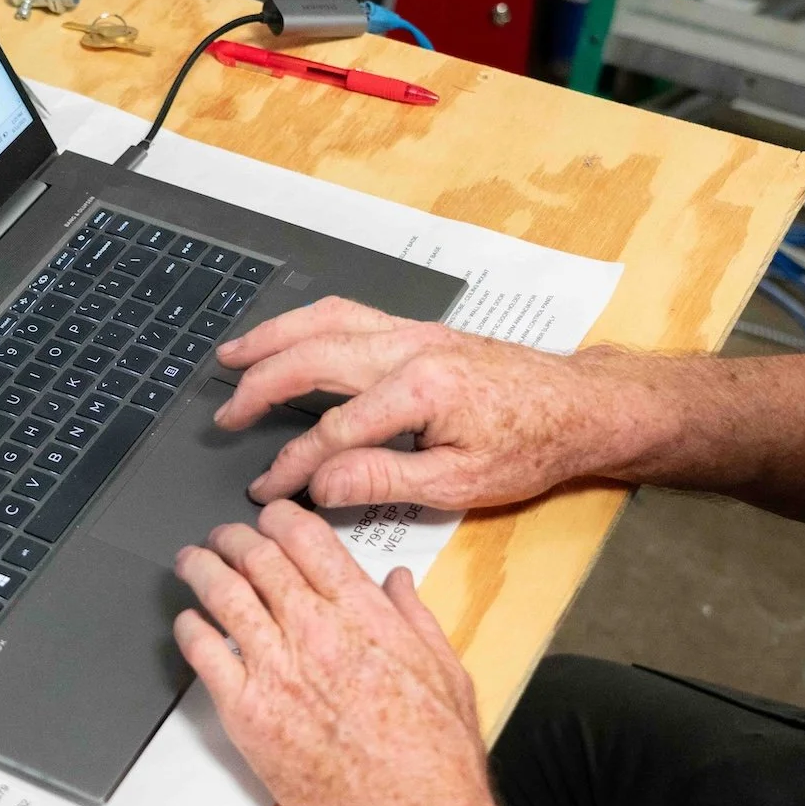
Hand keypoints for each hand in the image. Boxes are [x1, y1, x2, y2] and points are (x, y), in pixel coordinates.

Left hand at [174, 499, 510, 805]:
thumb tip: (397, 581)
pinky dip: (191, 628)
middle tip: (223, 537)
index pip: (306, 539)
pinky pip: (204, 653)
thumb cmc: (434, 753)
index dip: (280, 518)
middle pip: (257, 558)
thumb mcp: (445, 670)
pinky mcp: (247, 712)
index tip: (269, 518)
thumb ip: (414, 617)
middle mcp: (314, 629)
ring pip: (223, 595)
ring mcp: (276, 669)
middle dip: (234, 538)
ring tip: (190, 560)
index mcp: (363, 613)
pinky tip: (188, 621)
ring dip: (201, 568)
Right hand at [214, 296, 673, 508]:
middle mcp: (408, 349)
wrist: (579, 406)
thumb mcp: (461, 484)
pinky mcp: (417, 330)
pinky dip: (303, 325)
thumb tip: (320, 485)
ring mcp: (411, 332)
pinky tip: (285, 338)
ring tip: (231, 358)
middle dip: (259, 386)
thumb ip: (384, 482)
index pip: (333, 431)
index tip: (266, 490)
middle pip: (312, 358)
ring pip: (323, 322)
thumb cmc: (530, 447)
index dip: (293, 465)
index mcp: (419, 391)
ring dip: (271, 338)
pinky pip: (345, 315)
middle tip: (224, 417)